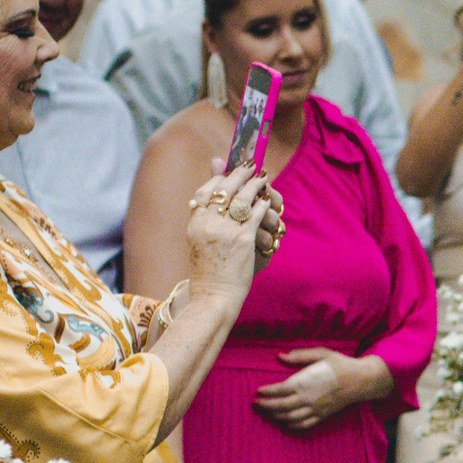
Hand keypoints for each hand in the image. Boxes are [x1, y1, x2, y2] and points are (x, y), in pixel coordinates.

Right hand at [183, 164, 282, 300]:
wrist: (213, 297)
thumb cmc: (209, 271)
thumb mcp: (200, 241)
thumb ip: (206, 216)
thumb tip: (211, 201)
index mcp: (195, 223)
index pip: (205, 191)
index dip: (219, 178)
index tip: (230, 171)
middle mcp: (207, 223)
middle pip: (225, 189)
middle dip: (239, 174)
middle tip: (251, 166)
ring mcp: (225, 231)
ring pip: (243, 198)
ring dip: (255, 185)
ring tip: (263, 178)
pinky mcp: (243, 241)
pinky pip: (255, 215)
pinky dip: (262, 205)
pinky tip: (267, 201)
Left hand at [254, 348, 387, 430]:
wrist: (361, 380)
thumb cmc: (340, 364)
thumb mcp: (321, 354)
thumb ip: (300, 356)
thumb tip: (280, 356)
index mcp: (306, 382)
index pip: (280, 390)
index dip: (267, 392)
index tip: (257, 391)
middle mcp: (309, 398)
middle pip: (282, 406)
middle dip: (266, 406)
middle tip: (255, 404)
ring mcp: (316, 409)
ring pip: (291, 417)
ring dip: (276, 416)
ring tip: (266, 413)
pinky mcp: (323, 415)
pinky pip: (304, 424)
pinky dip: (292, 425)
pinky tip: (284, 422)